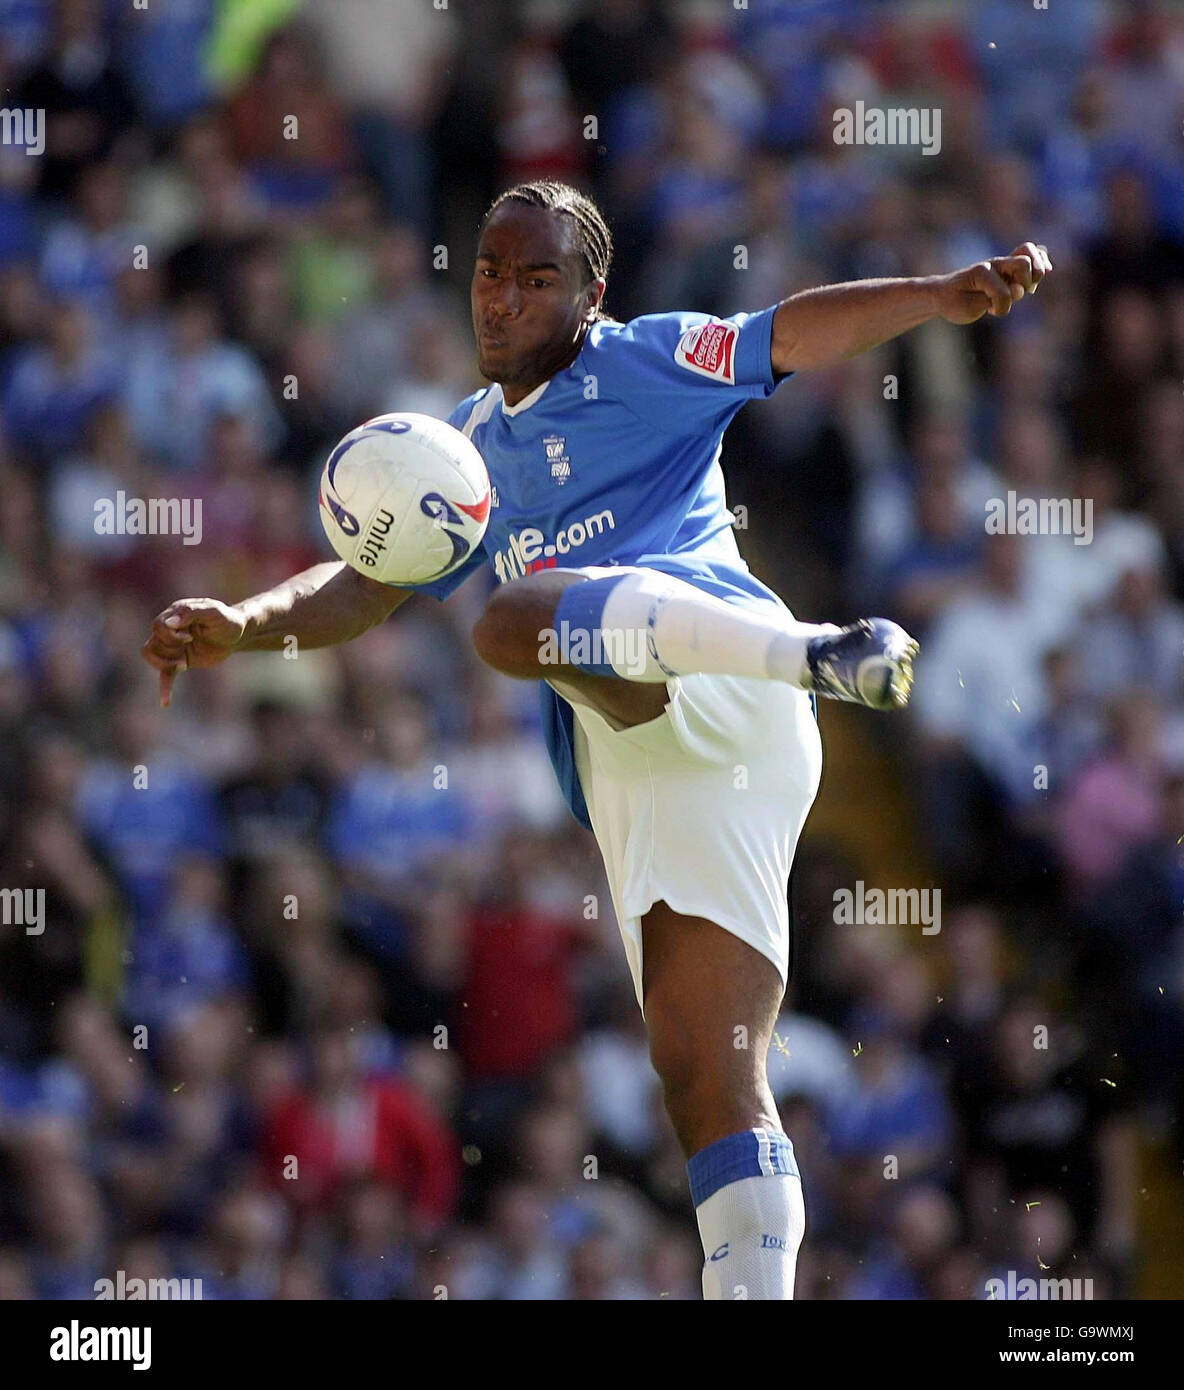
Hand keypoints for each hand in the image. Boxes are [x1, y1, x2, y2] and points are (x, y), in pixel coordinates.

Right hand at [140, 598, 247, 706]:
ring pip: (152, 655)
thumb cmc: (227, 620)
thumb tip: (169, 623)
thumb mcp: (214, 612)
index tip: (190, 637)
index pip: (157, 625)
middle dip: (170, 647)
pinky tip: (165, 703)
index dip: (170, 634)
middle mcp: (170, 630)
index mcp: (175, 614)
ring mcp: (174, 646)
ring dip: (165, 663)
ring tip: (182, 665)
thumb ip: (192, 613)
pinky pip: (165, 676)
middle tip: (190, 643)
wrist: (238, 634)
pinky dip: (164, 688)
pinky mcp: (180, 661)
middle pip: (153, 641)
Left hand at [935, 241, 1052, 323]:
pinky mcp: (1009, 266)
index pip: (1004, 292)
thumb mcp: (967, 308)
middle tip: (1014, 295)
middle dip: (1025, 283)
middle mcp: (994, 263)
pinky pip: (1032, 252)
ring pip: (1030, 252)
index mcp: (982, 273)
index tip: (989, 311)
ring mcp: (1003, 263)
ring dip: (1035, 272)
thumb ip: (994, 299)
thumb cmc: (954, 302)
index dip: (1001, 307)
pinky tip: (1044, 271)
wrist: (944, 294)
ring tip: (1029, 287)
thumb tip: (1020, 290)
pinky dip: (1041, 261)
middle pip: (1024, 262)